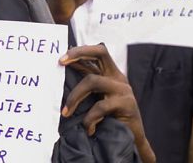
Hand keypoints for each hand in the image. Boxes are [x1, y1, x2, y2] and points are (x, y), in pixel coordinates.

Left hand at [60, 44, 154, 162]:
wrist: (132, 140)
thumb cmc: (111, 118)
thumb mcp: (97, 97)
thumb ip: (86, 83)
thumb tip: (65, 68)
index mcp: (111, 74)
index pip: (97, 52)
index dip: (79, 51)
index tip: (60, 59)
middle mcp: (118, 77)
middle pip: (100, 53)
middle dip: (79, 53)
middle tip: (61, 62)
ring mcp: (123, 89)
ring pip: (92, 81)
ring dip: (74, 97)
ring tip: (66, 113)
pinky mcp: (126, 104)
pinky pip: (100, 107)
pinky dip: (90, 119)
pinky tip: (88, 129)